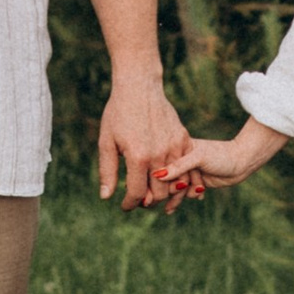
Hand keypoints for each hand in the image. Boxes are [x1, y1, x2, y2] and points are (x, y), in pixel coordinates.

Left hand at [97, 74, 194, 208]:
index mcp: (138, 157)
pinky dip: (179, 176)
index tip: (125, 206)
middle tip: (138, 200)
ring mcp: (174, 147)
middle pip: (159, 194)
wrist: (139, 87)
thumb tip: (106, 197)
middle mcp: (159, 155)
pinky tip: (167, 176)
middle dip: (147, 202)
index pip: (137, 194)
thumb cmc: (118, 113)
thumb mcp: (106, 142)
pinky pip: (186, 167)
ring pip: (175, 183)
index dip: (130, 204)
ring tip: (152, 191)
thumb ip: (108, 172)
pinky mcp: (184, 139)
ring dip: (164, 192)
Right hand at [160, 121, 282, 193]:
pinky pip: (188, 191)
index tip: (160, 190)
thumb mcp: (198, 158)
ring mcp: (191, 171)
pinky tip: (198, 197)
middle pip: (169, 179)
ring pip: (178, 188)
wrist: (242, 162)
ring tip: (170, 210)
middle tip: (174, 196)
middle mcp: (183, 160)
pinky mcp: (199, 181)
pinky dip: (191, 195)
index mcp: (180, 149)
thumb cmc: (221, 155)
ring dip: (178, 197)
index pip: (163, 167)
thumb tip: (157, 175)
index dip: (161, 181)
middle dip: (170, 191)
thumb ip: (178, 166)